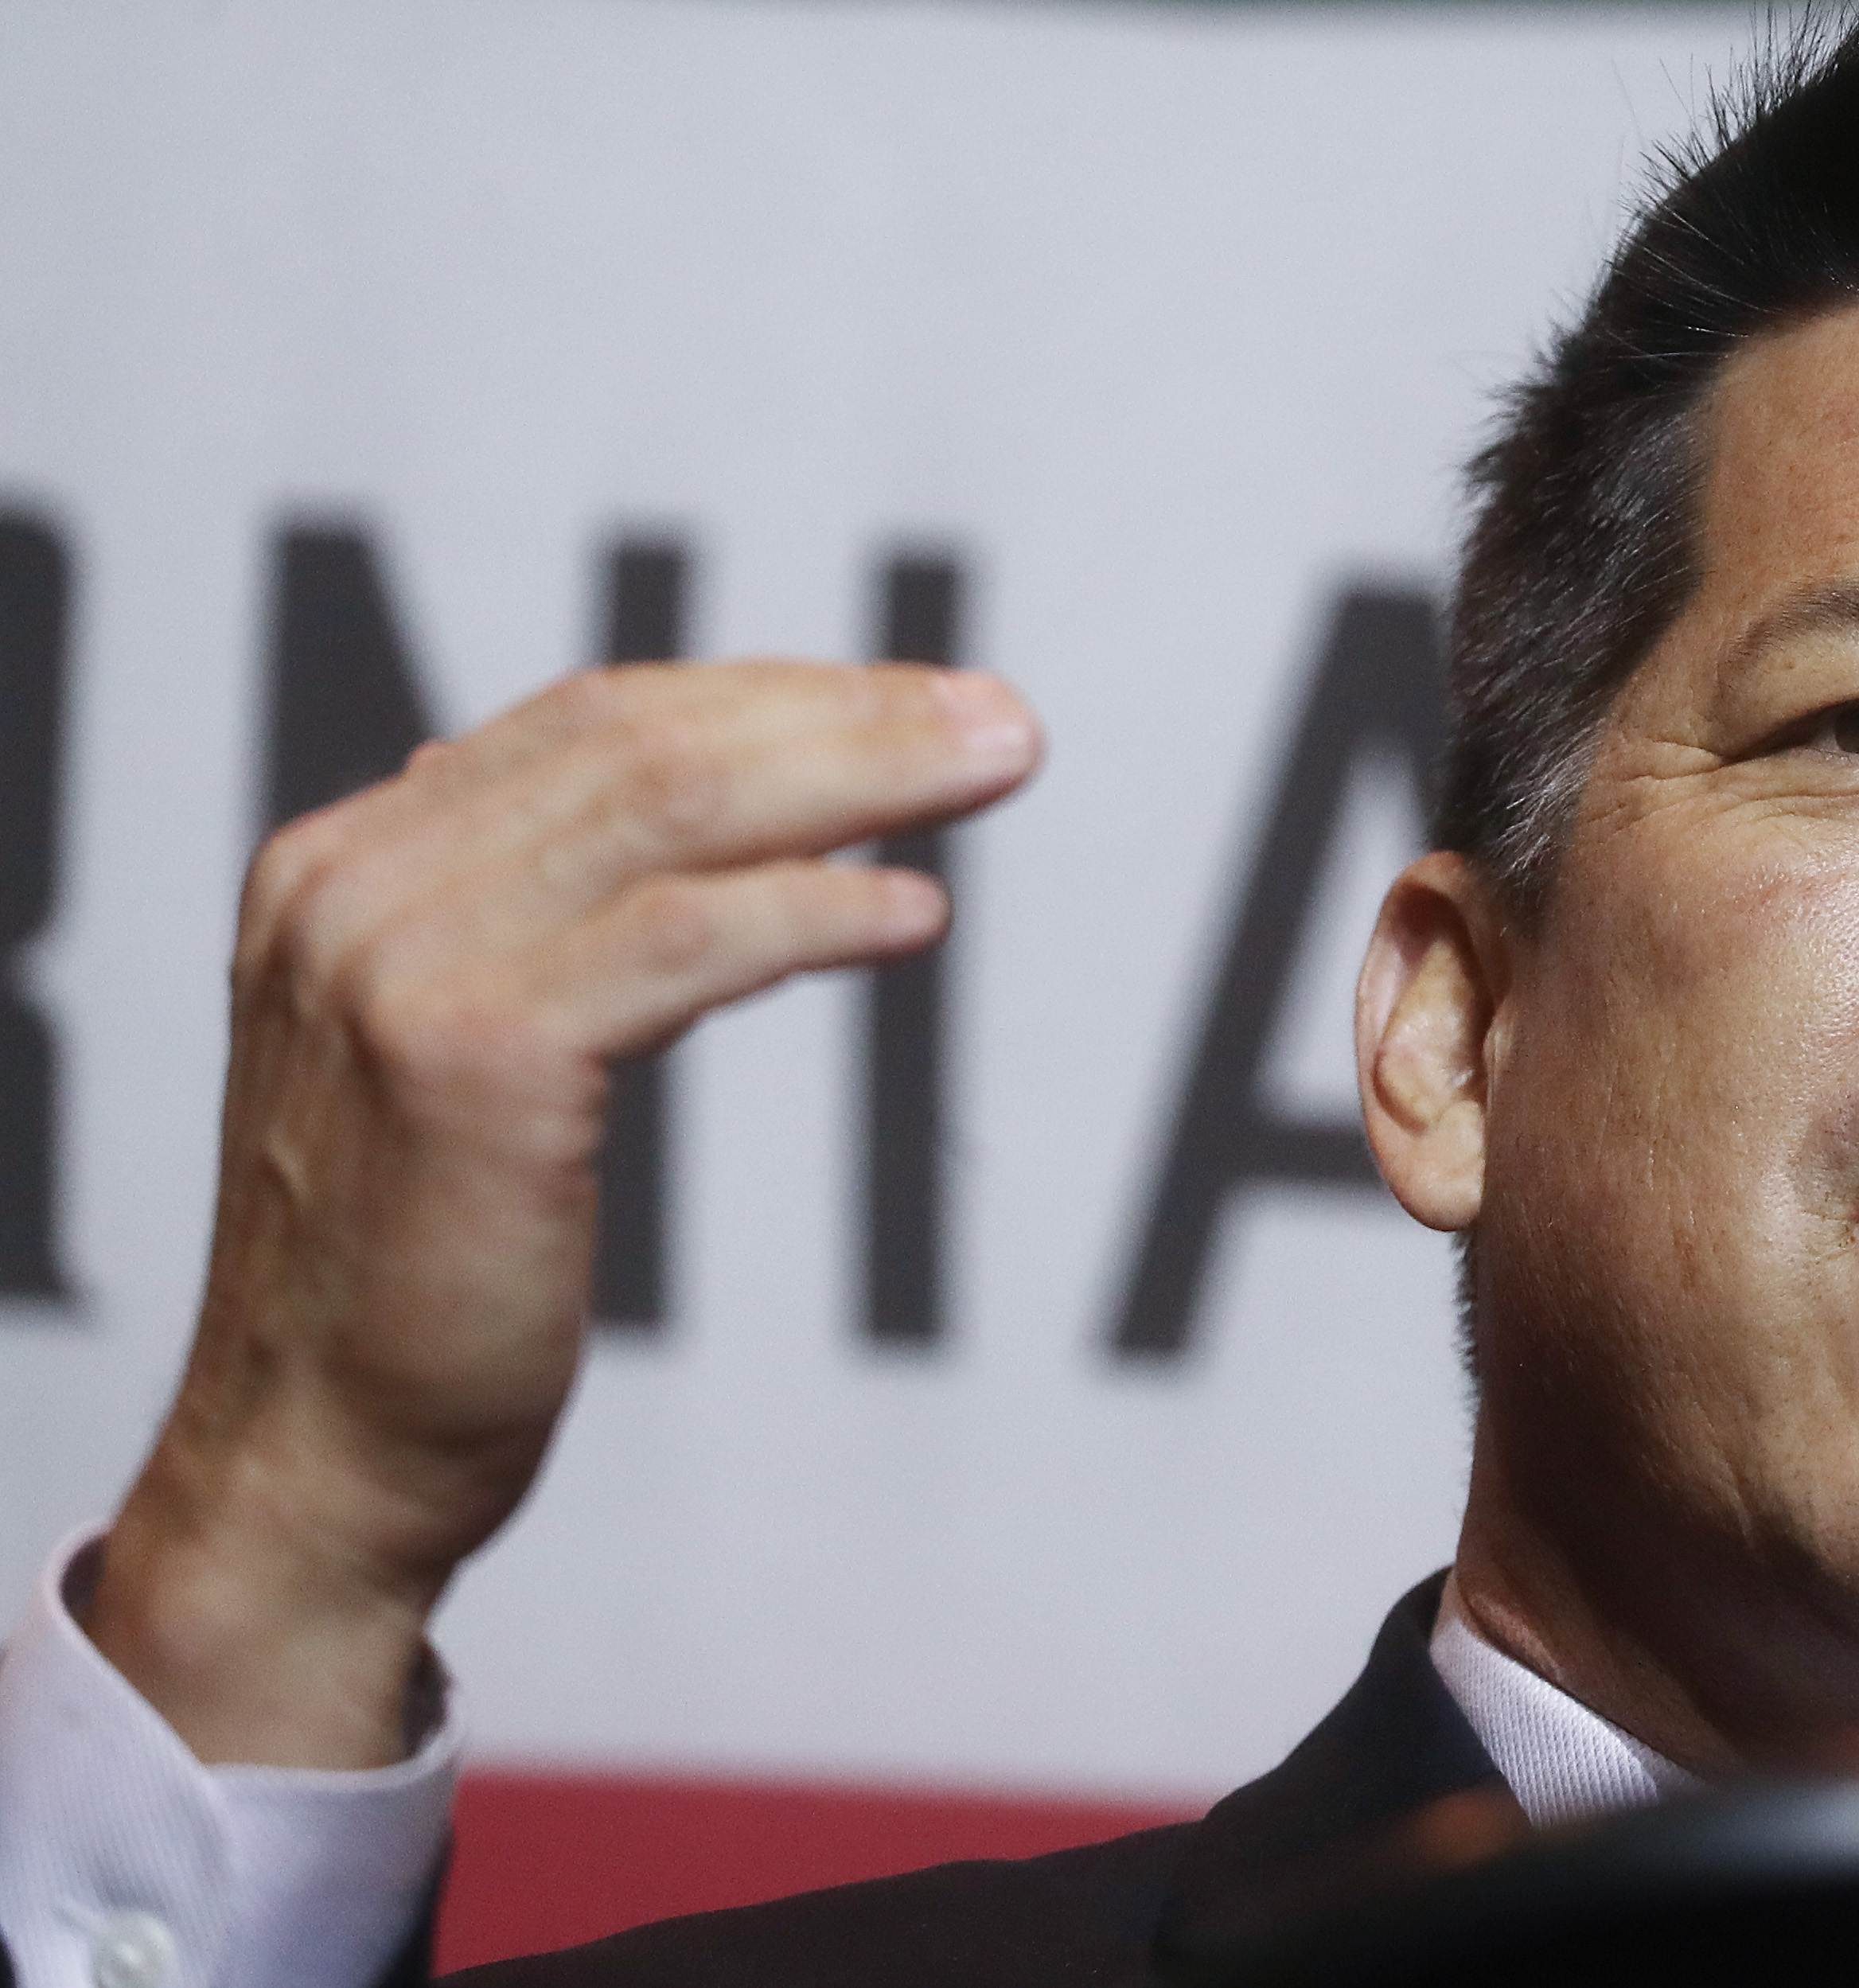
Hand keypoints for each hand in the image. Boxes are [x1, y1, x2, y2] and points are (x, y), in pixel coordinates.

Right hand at [82, 660, 1039, 1767]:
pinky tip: (916, 910)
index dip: (778, 696)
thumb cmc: (420, 1281)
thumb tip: (696, 817)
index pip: (598, 721)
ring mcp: (398, 965)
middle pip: (647, 742)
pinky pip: (685, 941)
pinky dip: (816, 909)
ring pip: (674, 809)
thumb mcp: (462, 1058)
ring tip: (998, 769)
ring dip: (864, 776)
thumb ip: (541, 928)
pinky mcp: (468, 1059)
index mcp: (346, 867)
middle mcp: (354, 888)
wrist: (313, 1462)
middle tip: (1004, 723)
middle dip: (849, 715)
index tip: (922, 706)